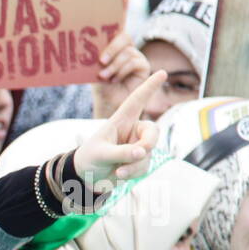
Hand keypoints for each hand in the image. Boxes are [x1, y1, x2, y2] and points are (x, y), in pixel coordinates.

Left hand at [72, 70, 165, 197]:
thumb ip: (121, 152)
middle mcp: (132, 130)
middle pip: (152, 132)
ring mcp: (137, 145)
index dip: (149, 86)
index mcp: (121, 120)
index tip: (162, 72)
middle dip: (149, 143)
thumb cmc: (90, 158)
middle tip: (140, 152)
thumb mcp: (101, 154)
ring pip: (148, 153)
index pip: (136, 100)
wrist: (86, 177)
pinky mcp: (139, 160)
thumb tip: (143, 152)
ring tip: (118, 171)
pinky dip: (133, 172)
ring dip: (135, 164)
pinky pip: (145, 166)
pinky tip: (119, 175)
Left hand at [91, 0, 151, 119]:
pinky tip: (114, 80)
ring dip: (113, 66)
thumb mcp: (91, 66)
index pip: (118, 22)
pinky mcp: (143, 65)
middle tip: (100, 61)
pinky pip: (133, 61)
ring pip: (127, 51)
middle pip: (124, 36)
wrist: (107, 102)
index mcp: (112, 43)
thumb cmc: (97, 84)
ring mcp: (136, 54)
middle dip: (112, 47)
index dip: (122, 7)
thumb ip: (92, 54)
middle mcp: (126, 46)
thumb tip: (78, 44)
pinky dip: (121, 72)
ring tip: (104, 76)